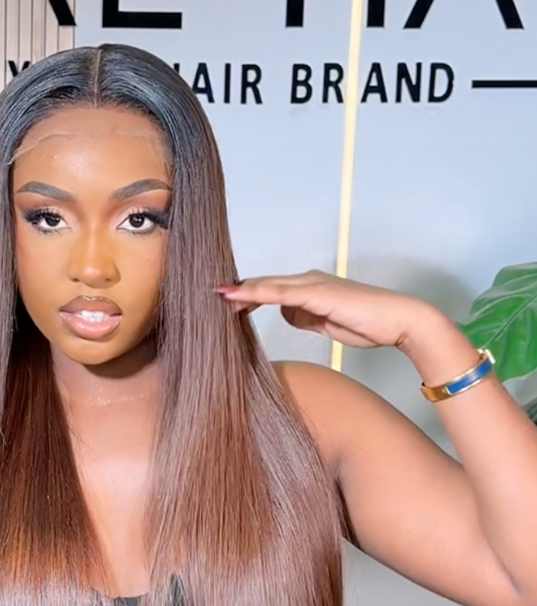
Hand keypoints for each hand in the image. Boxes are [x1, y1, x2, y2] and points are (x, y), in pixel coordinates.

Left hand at [217, 270, 444, 349]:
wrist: (398, 321)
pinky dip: (254, 293)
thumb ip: (305, 317)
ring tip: (211, 297)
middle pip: (262, 284)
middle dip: (234, 292)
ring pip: (266, 286)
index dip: (244, 295)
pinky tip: (234, 296)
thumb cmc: (368, 324)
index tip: (220, 302)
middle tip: (206, 297)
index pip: (269, 290)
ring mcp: (312, 285)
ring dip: (238, 292)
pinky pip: (278, 293)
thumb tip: (286, 314)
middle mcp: (308, 281)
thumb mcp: (326, 324)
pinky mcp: (317, 293)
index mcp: (309, 288)